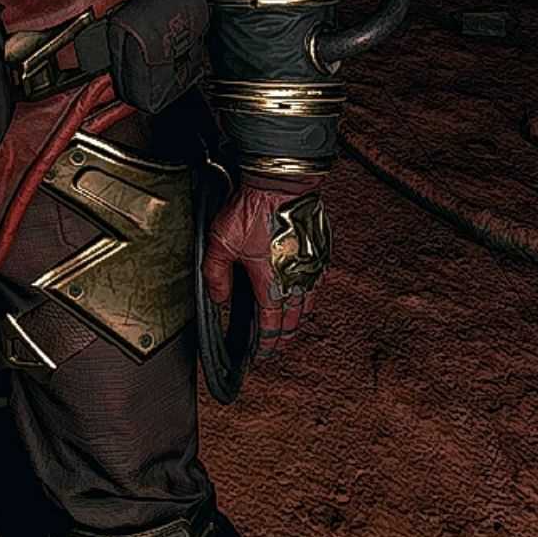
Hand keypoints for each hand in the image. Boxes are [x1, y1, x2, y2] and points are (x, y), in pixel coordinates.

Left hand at [201, 171, 329, 357]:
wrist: (282, 182)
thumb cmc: (252, 210)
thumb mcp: (220, 243)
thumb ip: (216, 275)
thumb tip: (219, 299)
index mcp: (271, 283)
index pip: (272, 325)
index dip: (268, 343)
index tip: (263, 353)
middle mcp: (296, 280)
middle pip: (295, 320)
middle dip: (286, 336)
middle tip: (278, 345)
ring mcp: (312, 266)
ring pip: (310, 302)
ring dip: (300, 316)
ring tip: (291, 322)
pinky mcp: (321, 251)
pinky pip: (319, 280)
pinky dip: (311, 292)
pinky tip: (303, 290)